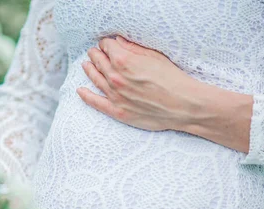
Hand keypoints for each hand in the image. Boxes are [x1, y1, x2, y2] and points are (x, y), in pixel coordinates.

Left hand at [77, 35, 252, 151]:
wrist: (183, 104)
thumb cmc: (172, 78)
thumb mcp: (154, 56)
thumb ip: (133, 48)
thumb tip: (117, 41)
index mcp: (124, 60)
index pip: (107, 46)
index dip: (106, 43)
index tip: (107, 44)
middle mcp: (116, 77)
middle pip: (99, 61)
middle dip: (96, 55)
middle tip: (94, 53)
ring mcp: (115, 95)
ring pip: (95, 79)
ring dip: (89, 70)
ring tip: (86, 65)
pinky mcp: (118, 111)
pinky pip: (96, 103)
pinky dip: (86, 96)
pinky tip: (80, 91)